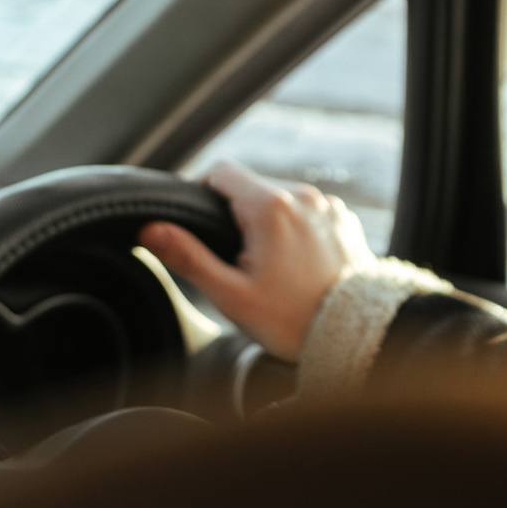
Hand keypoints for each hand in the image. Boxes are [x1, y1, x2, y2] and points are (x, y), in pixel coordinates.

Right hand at [139, 161, 374, 361]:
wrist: (356, 335)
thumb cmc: (292, 320)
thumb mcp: (231, 294)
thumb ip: (188, 257)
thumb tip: (150, 229)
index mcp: (270, 206)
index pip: (221, 172)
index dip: (202, 191)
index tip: (199, 221)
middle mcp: (302, 196)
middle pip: (252, 188)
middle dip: (237, 215)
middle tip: (235, 259)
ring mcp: (328, 207)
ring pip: (282, 201)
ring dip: (268, 223)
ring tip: (270, 267)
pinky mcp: (346, 221)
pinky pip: (309, 214)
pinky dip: (297, 231)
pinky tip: (297, 266)